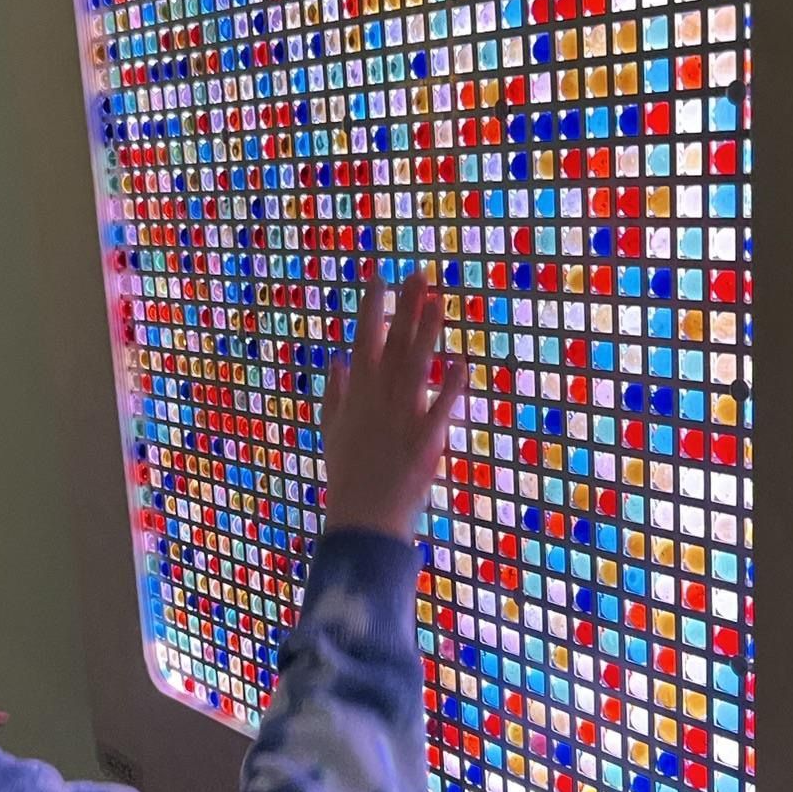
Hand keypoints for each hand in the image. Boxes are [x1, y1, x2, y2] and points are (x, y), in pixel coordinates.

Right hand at [320, 264, 468, 544]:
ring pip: (417, 366)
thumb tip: (337, 360)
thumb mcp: (331, 430)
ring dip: (427, 333)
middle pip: (395, 344)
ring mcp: (403, 417)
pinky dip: (450, 386)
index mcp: (357, 393)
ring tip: (438, 301)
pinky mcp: (425, 440)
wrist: (363, 516)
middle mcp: (379, 398)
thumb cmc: (348, 474)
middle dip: (406, 308)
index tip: (380, 276)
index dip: (372, 306)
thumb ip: (335, 392)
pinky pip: (441, 407)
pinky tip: (461, 363)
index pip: (365, 339)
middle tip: (418, 275)